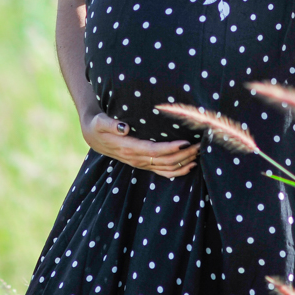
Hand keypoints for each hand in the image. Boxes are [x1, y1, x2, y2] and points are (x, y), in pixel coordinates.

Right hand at [81, 112, 198, 178]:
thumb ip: (111, 124)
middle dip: (184, 154)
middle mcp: (137, 159)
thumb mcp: (100, 122)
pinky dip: (178, 171)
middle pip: (165, 160)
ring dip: (184, 162)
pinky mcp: (144, 164)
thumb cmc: (98, 126)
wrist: (93, 136)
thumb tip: (124, 127)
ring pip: (167, 168)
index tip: (185, 142)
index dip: (170, 148)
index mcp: (128, 148)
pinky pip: (163, 172)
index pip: (154, 150)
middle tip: (200, 144)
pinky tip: (191, 166)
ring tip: (199, 152)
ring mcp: (141, 164)